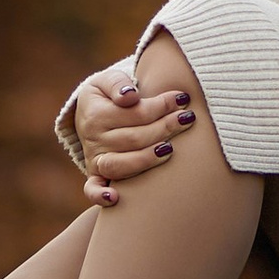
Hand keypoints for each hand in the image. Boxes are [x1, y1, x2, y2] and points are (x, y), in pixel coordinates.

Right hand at [68, 64, 192, 209]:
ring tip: (169, 148)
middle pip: (134, 139)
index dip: (161, 106)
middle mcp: (93, 140)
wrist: (90, 114)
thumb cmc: (108, 96)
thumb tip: (130, 96)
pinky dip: (99, 196)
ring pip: (121, 165)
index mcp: (96, 114)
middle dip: (164, 128)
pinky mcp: (96, 176)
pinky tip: (115, 198)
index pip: (135, 113)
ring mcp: (95, 160)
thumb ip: (118, 83)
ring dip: (147, 159)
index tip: (182, 99)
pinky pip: (92, 189)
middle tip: (187, 118)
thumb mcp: (108, 80)